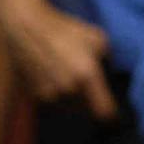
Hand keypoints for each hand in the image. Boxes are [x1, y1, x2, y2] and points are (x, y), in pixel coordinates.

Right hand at [0, 0, 114, 120]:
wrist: (27, 28)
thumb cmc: (66, 30)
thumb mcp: (99, 39)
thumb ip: (109, 61)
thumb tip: (112, 75)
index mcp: (87, 77)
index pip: (104, 112)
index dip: (112, 115)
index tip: (116, 114)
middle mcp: (68, 91)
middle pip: (86, 111)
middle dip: (92, 103)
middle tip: (95, 90)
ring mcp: (48, 94)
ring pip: (69, 108)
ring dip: (75, 101)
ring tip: (74, 80)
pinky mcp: (33, 94)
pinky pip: (53, 102)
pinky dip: (59, 96)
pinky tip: (59, 78)